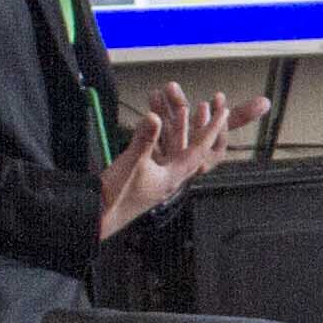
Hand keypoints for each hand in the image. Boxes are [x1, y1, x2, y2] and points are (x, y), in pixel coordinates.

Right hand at [98, 87, 264, 240]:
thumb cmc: (117, 196)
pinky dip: (160, 138)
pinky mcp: (145, 177)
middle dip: (199, 127)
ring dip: (177, 129)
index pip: (199, 150)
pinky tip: (157, 126)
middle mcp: (170, 178)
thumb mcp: (132, 164)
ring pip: (174, 149)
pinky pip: (160, 153)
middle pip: (191, 149)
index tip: (223, 112)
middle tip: (206, 108)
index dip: (212, 129)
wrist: (99, 215)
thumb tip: (155, 117)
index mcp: (173, 177)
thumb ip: (144, 140)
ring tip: (181, 109)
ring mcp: (158, 178)